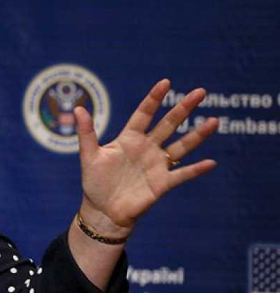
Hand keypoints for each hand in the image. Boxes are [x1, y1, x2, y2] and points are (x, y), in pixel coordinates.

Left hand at [73, 79, 217, 237]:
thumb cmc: (95, 182)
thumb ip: (86, 133)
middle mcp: (147, 148)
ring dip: (197, 135)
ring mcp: (156, 165)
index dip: (154, 99)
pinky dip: (196, 169)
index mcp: (129, 139)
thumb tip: (78, 108)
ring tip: (214, 121)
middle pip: (168, 124)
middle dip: (183, 109)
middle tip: (200, 92)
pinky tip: (210, 162)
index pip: (144, 114)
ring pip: (181, 146)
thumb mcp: (89, 156)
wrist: (102, 210)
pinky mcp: (162, 183)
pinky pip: (182, 174)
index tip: (165, 82)